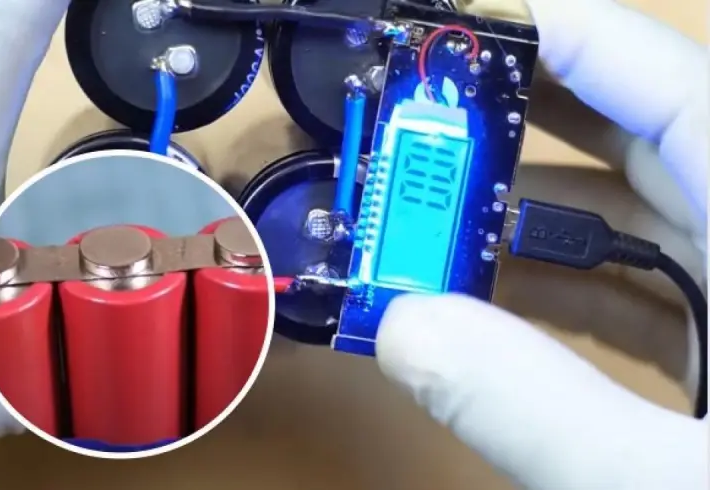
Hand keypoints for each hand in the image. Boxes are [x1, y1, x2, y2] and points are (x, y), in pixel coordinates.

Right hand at [377, 0, 707, 488]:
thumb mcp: (676, 488)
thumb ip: (542, 413)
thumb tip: (405, 333)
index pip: (679, 91)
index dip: (575, 39)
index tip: (470, 26)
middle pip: (643, 144)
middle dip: (526, 127)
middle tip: (423, 122)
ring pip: (632, 228)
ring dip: (529, 222)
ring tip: (430, 216)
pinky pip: (637, 298)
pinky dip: (560, 295)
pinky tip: (487, 305)